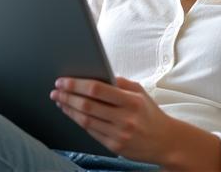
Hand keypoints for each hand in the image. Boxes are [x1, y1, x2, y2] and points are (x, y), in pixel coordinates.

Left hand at [49, 76, 176, 164]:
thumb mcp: (140, 92)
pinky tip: (71, 113)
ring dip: (69, 109)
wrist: (165, 141)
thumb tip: (95, 74)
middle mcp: (125, 118)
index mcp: (131, 100)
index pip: (97, 90)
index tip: (63, 81)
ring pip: (85, 120)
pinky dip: (78, 121)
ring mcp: (119, 134)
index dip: (76, 84)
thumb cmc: (149, 113)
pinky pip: (91, 132)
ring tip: (59, 101)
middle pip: (87, 105)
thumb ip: (119, 83)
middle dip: (67, 97)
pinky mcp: (115, 146)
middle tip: (56, 90)